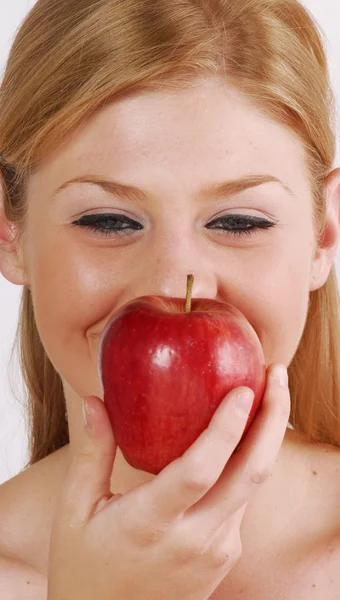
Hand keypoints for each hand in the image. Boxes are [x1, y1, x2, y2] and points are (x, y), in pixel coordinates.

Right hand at [47, 363, 289, 599]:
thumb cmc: (83, 568)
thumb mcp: (75, 510)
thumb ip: (91, 453)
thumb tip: (94, 400)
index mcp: (150, 524)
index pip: (199, 470)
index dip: (226, 427)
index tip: (243, 388)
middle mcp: (194, 540)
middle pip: (251, 473)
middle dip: (273, 419)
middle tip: (278, 374)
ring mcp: (216, 552)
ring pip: (254, 485)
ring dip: (267, 437)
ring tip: (270, 395)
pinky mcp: (225, 555)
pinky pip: (244, 500)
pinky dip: (251, 462)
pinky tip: (246, 436)